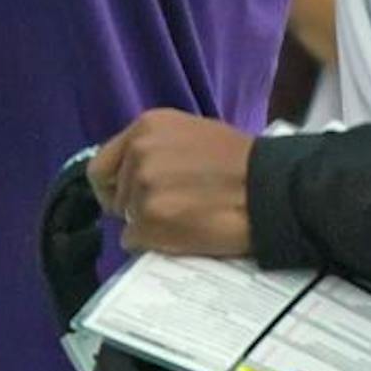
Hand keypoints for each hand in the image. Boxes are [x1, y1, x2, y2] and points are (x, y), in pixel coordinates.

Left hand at [86, 110, 253, 257]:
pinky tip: (181, 236)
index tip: (128, 197)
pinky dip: (153, 244)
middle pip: (114, 194)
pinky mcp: (151, 219)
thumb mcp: (190, 134)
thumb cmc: (240, 163)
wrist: (270, 190)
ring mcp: (142, 186)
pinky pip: (134, 240)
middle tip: (169, 210)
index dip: (114, 186)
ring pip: (126, 219)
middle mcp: (138, 152)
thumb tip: (132, 174)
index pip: (101, 165)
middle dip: (134, 206)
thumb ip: (156, 148)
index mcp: (146, 126)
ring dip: (148, 225)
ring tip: (185, 219)